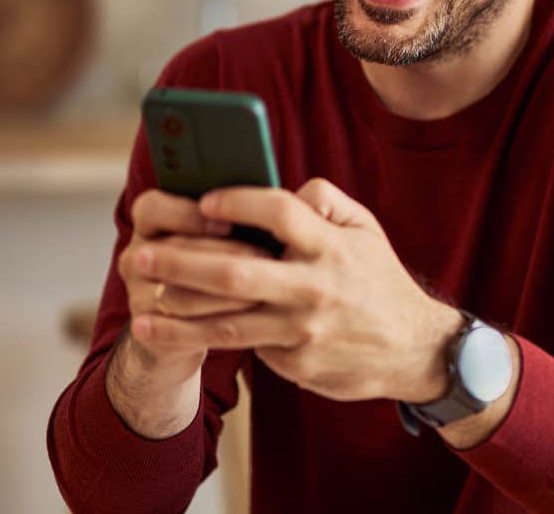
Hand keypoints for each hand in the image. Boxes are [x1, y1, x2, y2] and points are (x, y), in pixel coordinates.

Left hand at [133, 177, 462, 403]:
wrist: (413, 350)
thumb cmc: (377, 279)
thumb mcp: (365, 229)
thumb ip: (324, 202)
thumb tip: (281, 189)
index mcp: (333, 247)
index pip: (282, 214)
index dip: (241, 203)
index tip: (204, 200)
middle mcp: (316, 289)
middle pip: (239, 274)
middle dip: (184, 264)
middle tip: (143, 255)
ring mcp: (304, 332)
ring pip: (229, 325)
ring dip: (179, 319)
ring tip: (141, 312)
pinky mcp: (296, 364)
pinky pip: (248, 347)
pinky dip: (210, 340)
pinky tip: (174, 335)